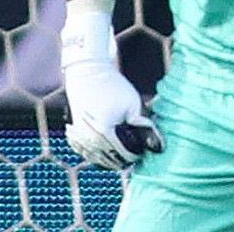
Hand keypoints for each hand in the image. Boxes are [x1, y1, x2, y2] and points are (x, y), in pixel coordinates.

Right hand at [61, 0, 164, 168]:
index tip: (144, 147)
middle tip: (136, 148)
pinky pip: (88, 155)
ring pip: (99, 161)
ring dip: (112, 159)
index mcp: (105, 132)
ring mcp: (79, 139)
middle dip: (125, 158)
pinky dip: (99, 155)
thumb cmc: (112, 86)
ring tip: (124, 148)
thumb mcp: (133, 105)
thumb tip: (160, 147)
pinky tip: (108, 148)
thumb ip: (146, 128)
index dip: (137, 154)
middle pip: (112, 161)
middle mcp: (89, 139)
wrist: (87, 73)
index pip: (126, 155)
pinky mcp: (74, 137)